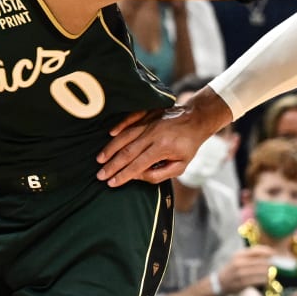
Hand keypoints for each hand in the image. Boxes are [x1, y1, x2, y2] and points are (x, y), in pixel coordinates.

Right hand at [98, 90, 232, 185]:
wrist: (196, 119)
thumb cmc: (188, 146)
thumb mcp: (180, 166)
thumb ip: (160, 174)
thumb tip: (138, 176)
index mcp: (162, 148)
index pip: (137, 165)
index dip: (123, 175)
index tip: (111, 183)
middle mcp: (153, 134)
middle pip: (127, 152)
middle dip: (112, 166)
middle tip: (100, 175)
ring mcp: (149, 122)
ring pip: (125, 136)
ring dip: (111, 148)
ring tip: (100, 159)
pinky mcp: (147, 113)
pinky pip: (130, 119)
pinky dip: (119, 126)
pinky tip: (111, 134)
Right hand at [219, 245, 275, 293]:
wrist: (220, 282)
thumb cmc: (233, 269)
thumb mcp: (239, 258)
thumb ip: (252, 254)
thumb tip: (269, 252)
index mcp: (239, 254)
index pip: (256, 250)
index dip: (267, 251)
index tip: (274, 253)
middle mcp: (239, 263)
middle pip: (262, 262)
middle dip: (269, 264)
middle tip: (272, 266)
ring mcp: (241, 274)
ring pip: (262, 272)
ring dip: (268, 273)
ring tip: (269, 274)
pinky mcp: (243, 283)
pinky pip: (259, 281)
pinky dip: (265, 281)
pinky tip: (265, 280)